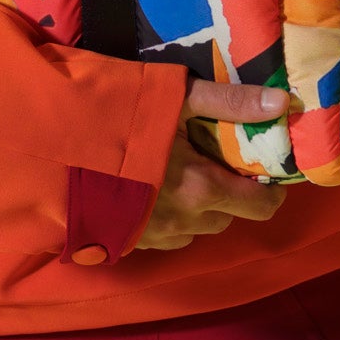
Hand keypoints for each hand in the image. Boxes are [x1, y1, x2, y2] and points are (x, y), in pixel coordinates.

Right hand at [132, 77, 288, 251]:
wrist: (56, 150)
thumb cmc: (122, 119)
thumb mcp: (178, 98)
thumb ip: (231, 102)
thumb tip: (282, 103)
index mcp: (202, 188)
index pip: (260, 206)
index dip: (271, 191)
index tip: (265, 172)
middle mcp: (185, 221)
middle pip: (228, 217)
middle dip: (232, 195)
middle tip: (218, 162)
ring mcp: (154, 236)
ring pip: (197, 229)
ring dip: (201, 208)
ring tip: (185, 174)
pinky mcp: (128, 241)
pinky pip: (167, 237)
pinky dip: (173, 219)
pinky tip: (155, 191)